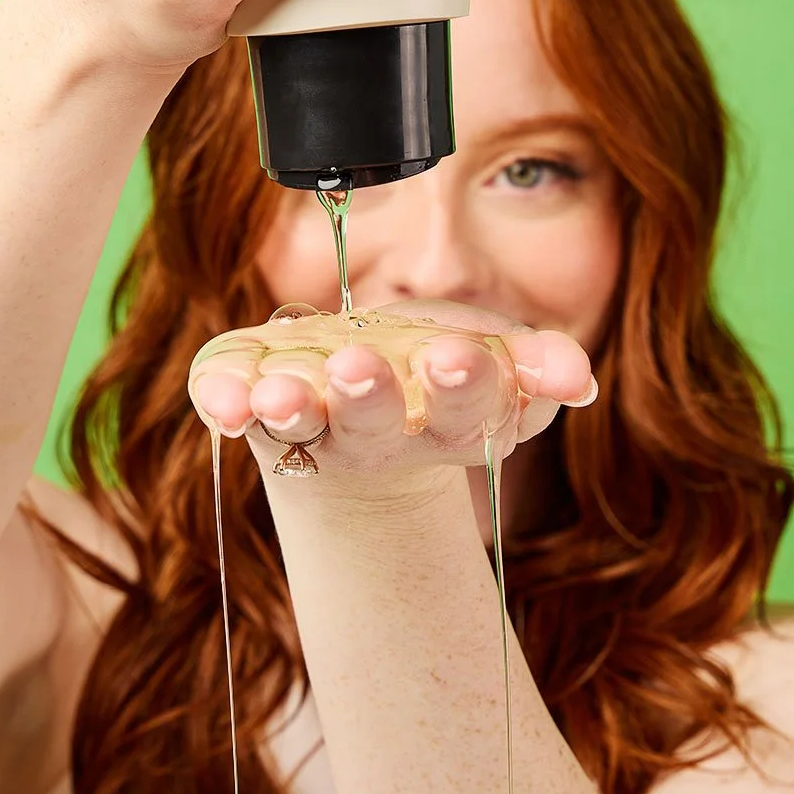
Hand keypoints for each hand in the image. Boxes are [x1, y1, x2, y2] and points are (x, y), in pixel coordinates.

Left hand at [188, 299, 596, 483]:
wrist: (357, 414)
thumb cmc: (435, 374)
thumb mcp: (497, 365)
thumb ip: (537, 364)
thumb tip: (574, 375)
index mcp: (448, 422)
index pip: (465, 409)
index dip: (462, 387)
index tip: (455, 357)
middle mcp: (378, 436)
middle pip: (374, 423)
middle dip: (368, 396)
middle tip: (359, 367)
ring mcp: (314, 430)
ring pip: (303, 423)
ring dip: (291, 406)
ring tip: (279, 393)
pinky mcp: (256, 413)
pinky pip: (234, 407)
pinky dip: (222, 401)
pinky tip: (219, 400)